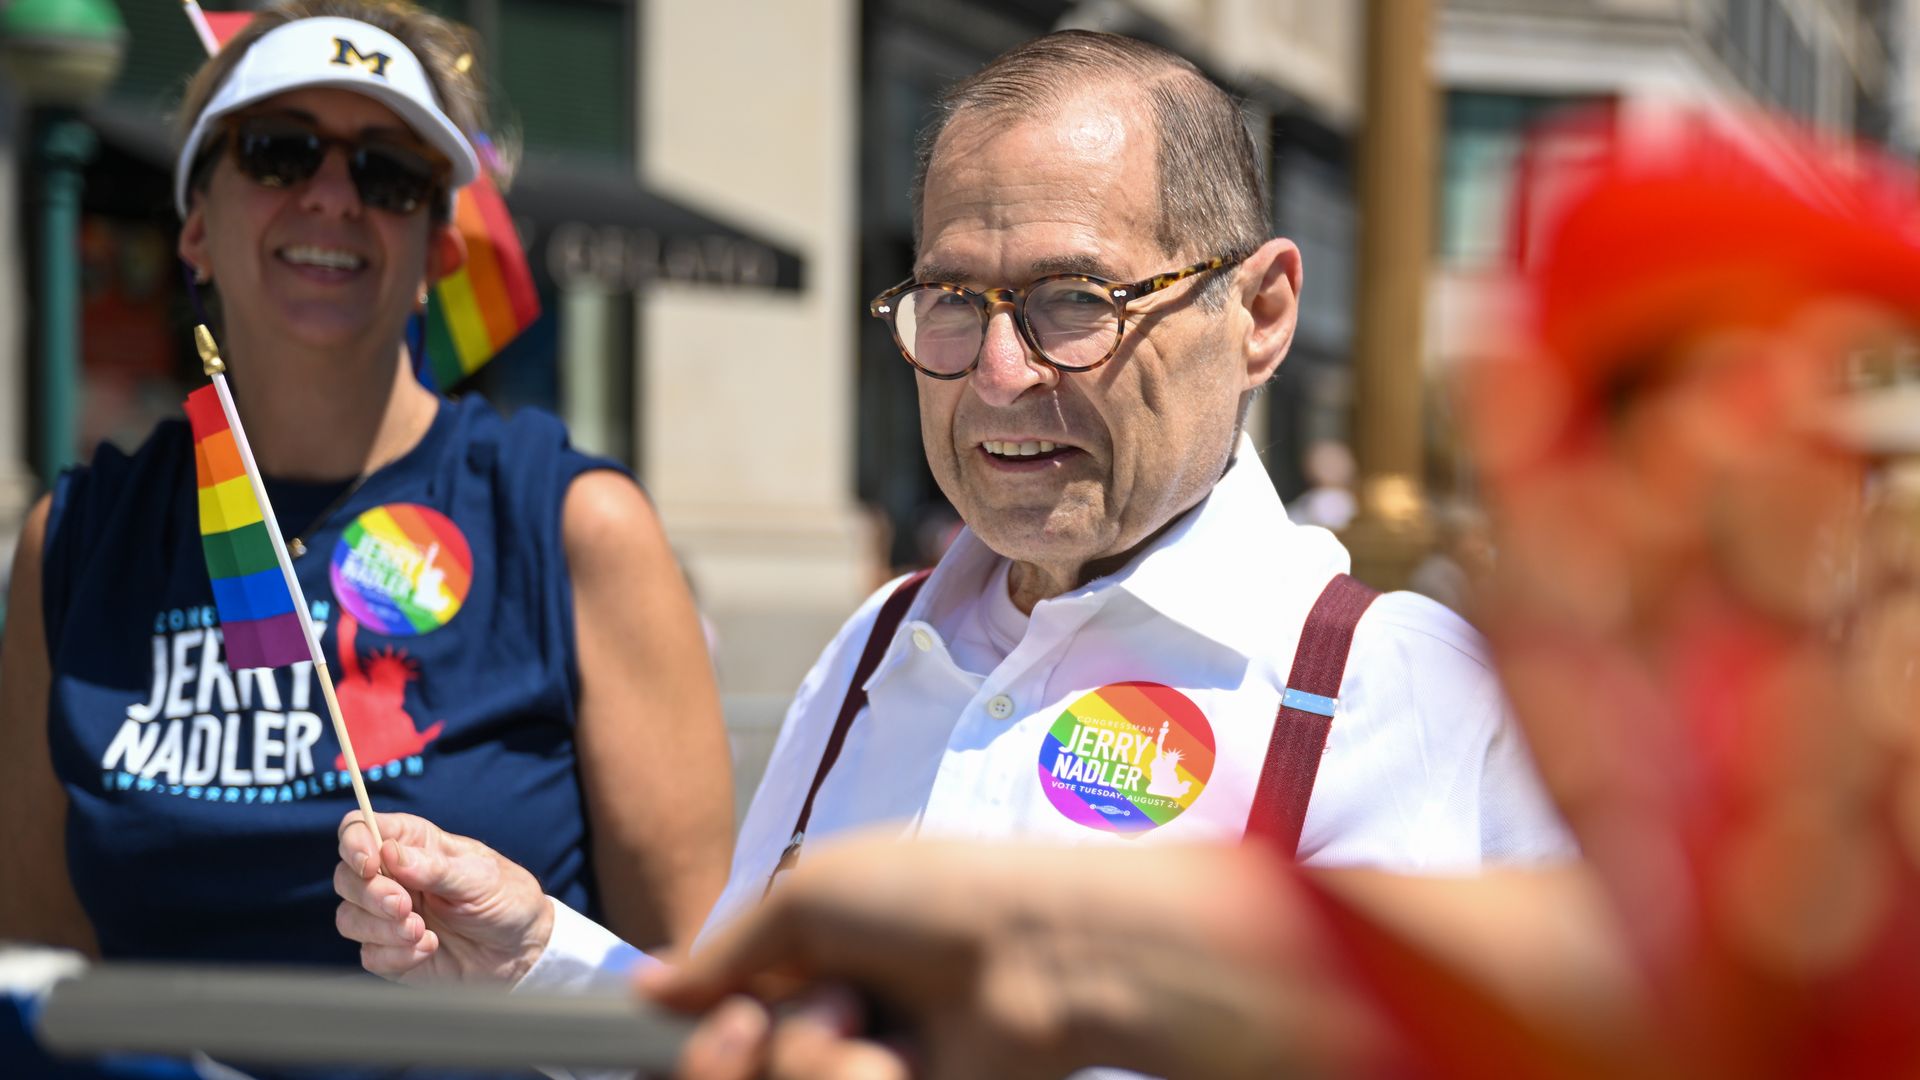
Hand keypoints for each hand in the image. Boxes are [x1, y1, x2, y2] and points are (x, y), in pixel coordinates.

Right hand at [333, 810, 553, 985]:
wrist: (522, 950)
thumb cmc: (506, 899)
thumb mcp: (479, 877)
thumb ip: (434, 867)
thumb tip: (389, 852)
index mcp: (413, 844)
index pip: (360, 829)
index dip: (354, 842)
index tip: (369, 863)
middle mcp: (394, 877)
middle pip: (346, 876)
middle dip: (369, 893)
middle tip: (404, 905)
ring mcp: (388, 916)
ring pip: (349, 917)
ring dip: (380, 927)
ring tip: (421, 931)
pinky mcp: (391, 951)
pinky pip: (369, 954)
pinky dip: (395, 955)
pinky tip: (428, 949)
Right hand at [640, 836, 1376, 1079]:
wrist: (1046, 955)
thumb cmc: (934, 899)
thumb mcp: (808, 896)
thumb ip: (723, 952)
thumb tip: (642, 988)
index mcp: (806, 958)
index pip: (714, 1015)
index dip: (695, 1035)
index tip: (691, 1026)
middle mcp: (826, 1021)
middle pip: (727, 1072)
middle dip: (733, 1055)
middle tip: (785, 1020)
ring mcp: (860, 1070)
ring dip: (812, 1065)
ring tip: (879, 1034)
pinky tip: (909, 1067)